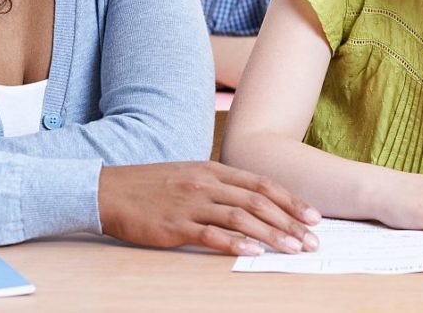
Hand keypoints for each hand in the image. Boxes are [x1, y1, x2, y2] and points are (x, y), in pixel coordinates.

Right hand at [97, 161, 320, 254]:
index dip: (291, 199)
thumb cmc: (151, 186)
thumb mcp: (189, 175)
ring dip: (273, 235)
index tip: (313, 215)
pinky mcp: (176, 226)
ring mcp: (192, 203)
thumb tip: (251, 203)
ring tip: (294, 249)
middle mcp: (207, 183)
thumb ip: (219, 186)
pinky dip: (236, 243)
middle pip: (258, 202)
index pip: (261, 184)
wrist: (109, 191)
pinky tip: (255, 252)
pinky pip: (212, 235)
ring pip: (242, 218)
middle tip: (312, 239)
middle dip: (290, 222)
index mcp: (213, 169)